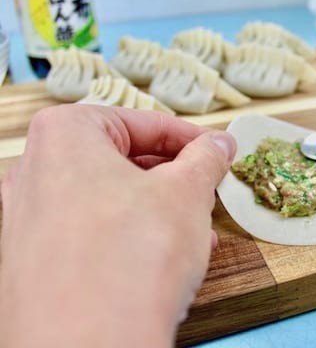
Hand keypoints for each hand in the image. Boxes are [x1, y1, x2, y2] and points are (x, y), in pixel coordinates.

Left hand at [0, 105, 235, 347]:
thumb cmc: (130, 260)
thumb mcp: (188, 193)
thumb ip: (207, 158)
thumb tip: (219, 144)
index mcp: (64, 136)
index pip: (142, 123)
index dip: (189, 138)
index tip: (217, 151)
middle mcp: (33, 173)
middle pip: (121, 161)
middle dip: (174, 179)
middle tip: (208, 190)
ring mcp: (25, 221)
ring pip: (108, 200)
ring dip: (158, 211)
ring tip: (197, 232)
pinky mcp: (31, 263)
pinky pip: (90, 235)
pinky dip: (130, 237)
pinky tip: (166, 260)